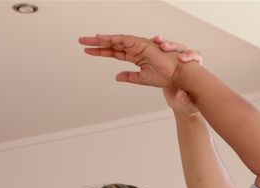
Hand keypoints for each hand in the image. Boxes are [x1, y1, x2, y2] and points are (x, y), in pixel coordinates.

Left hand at [79, 33, 193, 88]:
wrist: (177, 76)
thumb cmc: (165, 76)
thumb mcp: (142, 79)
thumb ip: (129, 77)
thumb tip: (116, 77)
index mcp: (135, 56)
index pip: (114, 52)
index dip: (101, 51)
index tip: (88, 51)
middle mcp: (135, 49)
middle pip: (112, 44)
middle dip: (97, 43)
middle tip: (82, 41)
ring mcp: (138, 45)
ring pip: (116, 40)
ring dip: (101, 39)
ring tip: (87, 40)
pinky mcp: (142, 44)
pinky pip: (124, 40)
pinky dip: (113, 38)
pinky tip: (102, 38)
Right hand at [154, 36, 202, 115]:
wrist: (180, 101)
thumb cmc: (186, 101)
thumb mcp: (185, 103)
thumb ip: (184, 100)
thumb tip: (180, 95)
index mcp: (193, 69)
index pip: (194, 56)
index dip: (189, 56)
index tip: (182, 58)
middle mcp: (185, 60)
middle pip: (180, 48)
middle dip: (173, 46)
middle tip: (164, 46)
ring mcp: (174, 58)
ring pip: (169, 47)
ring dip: (163, 43)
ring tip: (157, 41)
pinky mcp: (164, 60)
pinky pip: (159, 50)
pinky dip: (155, 46)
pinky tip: (150, 43)